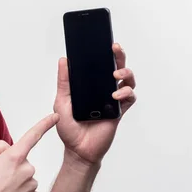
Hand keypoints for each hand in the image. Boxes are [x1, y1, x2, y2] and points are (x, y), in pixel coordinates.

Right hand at [0, 113, 58, 191]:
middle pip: (23, 161)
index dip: (45, 124)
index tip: (56, 117)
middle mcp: (26, 170)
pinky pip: (29, 190)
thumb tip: (9, 148)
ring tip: (1, 190)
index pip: (32, 136)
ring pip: (26, 176)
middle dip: (13, 166)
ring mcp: (31, 185)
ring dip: (16, 180)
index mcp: (14, 157)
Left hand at [53, 43, 136, 165]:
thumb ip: (64, 81)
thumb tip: (64, 60)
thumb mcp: (62, 100)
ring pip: (127, 80)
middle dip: (119, 56)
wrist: (77, 149)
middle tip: (115, 48)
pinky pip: (129, 98)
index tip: (104, 43)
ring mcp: (112, 100)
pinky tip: (116, 93)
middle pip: (116, 68)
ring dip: (125, 73)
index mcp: (90, 86)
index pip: (99, 66)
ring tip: (116, 74)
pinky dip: (126, 92)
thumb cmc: (69, 127)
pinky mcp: (119, 111)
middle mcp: (103, 90)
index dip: (104, 54)